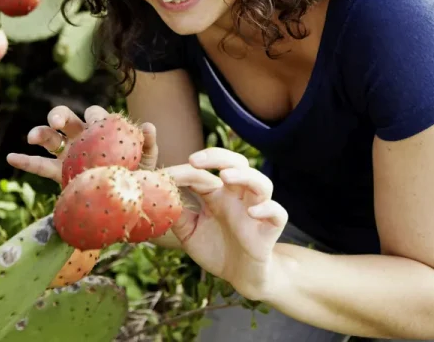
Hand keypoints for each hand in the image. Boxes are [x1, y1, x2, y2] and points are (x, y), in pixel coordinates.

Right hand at [6, 105, 157, 184]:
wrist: (133, 202)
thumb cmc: (141, 174)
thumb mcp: (147, 159)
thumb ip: (147, 142)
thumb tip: (148, 126)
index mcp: (102, 130)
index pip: (94, 114)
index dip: (93, 116)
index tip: (94, 124)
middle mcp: (83, 138)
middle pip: (67, 120)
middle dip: (59, 116)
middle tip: (56, 122)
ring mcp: (69, 155)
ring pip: (50, 139)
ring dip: (40, 133)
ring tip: (32, 137)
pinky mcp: (60, 174)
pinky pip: (40, 165)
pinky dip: (25, 161)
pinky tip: (11, 157)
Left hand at [163, 147, 287, 300]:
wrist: (240, 277)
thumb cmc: (215, 248)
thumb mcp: (189, 232)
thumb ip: (177, 215)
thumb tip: (155, 199)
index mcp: (217, 193)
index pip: (204, 173)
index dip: (185, 171)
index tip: (166, 175)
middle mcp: (237, 196)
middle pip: (236, 163)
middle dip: (217, 156)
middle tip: (195, 160)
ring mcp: (255, 210)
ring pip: (261, 182)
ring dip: (245, 176)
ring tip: (226, 177)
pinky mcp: (270, 229)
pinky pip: (278, 213)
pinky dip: (268, 209)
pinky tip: (252, 212)